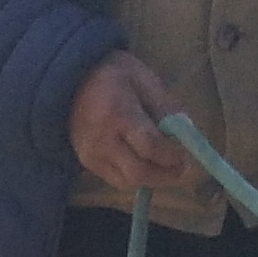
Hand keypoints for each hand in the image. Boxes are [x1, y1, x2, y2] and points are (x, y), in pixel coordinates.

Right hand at [65, 50, 187, 193]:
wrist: (70, 81)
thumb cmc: (113, 75)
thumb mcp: (144, 78)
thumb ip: (165, 105)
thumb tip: (187, 131)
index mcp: (118, 114)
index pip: (149, 145)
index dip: (171, 157)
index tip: (187, 157)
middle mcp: (102, 140)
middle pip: (138, 172)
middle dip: (164, 176)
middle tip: (182, 171)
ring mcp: (92, 155)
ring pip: (127, 182)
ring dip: (152, 180)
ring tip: (168, 171)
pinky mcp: (87, 163)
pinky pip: (116, 180)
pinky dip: (136, 178)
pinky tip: (147, 167)